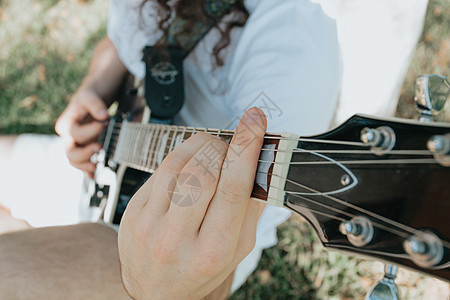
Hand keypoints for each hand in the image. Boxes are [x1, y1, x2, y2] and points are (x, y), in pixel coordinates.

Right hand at [55, 86, 108, 177]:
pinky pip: (81, 161)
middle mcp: (68, 134)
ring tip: (95, 165)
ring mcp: (76, 142)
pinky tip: (92, 175)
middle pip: (71, 152)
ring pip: (74, 159)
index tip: (105, 122)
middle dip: (84, 153)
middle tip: (99, 147)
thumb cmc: (90, 94)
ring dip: (84, 164)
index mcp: (66, 122)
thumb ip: (95, 104)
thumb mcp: (90, 94)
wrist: (95, 93)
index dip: (91, 130)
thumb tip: (102, 115)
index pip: (75, 133)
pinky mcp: (84, 146)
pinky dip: (86, 170)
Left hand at [118, 108, 266, 298]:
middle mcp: (178, 239)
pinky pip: (161, 167)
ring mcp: (150, 224)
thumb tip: (260, 161)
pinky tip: (190, 164)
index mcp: (213, 250)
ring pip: (179, 162)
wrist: (156, 289)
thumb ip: (251, 206)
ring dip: (202, 145)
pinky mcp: (134, 210)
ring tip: (212, 152)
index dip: (246, 148)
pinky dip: (182, 155)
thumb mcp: (238, 248)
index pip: (232, 189)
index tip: (255, 120)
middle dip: (223, 147)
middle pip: (204, 171)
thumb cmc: (202, 266)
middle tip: (231, 147)